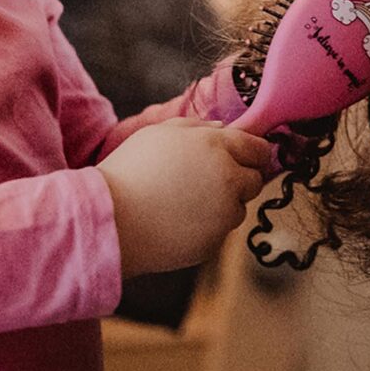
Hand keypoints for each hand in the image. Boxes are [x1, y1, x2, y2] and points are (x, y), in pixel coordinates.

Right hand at [97, 119, 272, 277]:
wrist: (110, 221)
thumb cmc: (129, 171)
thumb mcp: (159, 133)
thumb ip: (198, 126)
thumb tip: (223, 130)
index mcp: (217, 147)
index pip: (259, 148)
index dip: (251, 152)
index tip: (241, 158)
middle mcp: (229, 180)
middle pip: (255, 180)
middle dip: (238, 179)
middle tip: (204, 181)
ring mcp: (223, 215)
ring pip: (237, 209)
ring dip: (222, 205)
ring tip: (182, 203)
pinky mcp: (213, 244)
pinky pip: (218, 232)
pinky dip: (205, 228)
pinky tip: (176, 222)